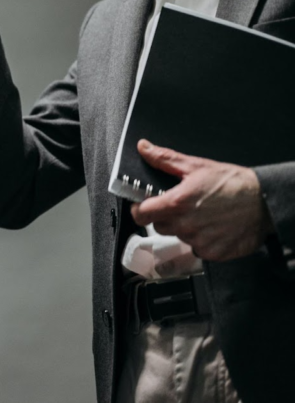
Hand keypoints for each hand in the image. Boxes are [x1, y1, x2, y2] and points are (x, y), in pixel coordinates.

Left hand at [130, 140, 275, 261]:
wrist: (264, 202)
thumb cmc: (233, 183)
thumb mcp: (196, 166)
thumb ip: (165, 159)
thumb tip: (144, 149)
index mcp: (177, 203)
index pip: (141, 215)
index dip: (139, 209)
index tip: (143, 206)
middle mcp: (186, 225)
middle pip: (159, 226)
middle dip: (165, 216)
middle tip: (182, 206)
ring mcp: (199, 242)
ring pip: (179, 237)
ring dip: (185, 228)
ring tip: (203, 214)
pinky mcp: (213, 253)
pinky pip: (197, 249)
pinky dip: (202, 240)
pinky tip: (213, 227)